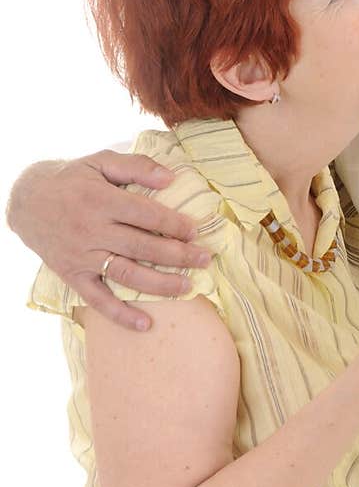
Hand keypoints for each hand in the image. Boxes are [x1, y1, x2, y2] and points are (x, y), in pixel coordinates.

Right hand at [7, 151, 212, 330]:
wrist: (26, 201)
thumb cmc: (72, 179)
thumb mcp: (100, 161)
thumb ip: (136, 166)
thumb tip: (171, 178)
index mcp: (101, 200)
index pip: (146, 215)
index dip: (174, 225)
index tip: (195, 232)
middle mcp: (91, 230)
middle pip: (142, 247)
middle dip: (178, 255)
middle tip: (205, 259)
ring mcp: (82, 256)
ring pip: (126, 274)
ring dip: (160, 284)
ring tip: (188, 287)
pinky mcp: (72, 276)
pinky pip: (97, 299)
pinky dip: (120, 314)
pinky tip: (145, 324)